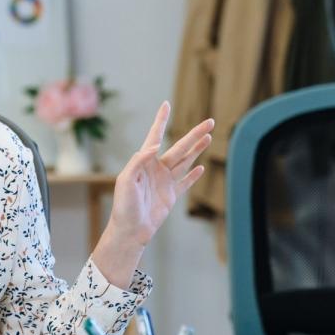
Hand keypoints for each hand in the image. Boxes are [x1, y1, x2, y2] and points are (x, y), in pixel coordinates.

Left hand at [91, 102, 213, 285]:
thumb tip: (153, 147)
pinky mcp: (171, 196)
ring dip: (197, 149)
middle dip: (194, 134)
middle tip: (210, 122)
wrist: (130, 230)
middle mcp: (156, 169)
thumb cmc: (124, 206)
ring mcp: (165, 182)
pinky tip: (201, 167)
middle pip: (179, 147)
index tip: (166, 104)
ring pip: (185, 161)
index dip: (161, 120)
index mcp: (143, 162)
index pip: (155, 136)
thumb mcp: (126, 181)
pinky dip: (193, 175)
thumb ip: (138, 162)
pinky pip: (185, 183)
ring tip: (209, 136)